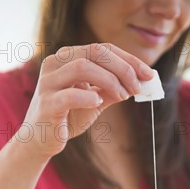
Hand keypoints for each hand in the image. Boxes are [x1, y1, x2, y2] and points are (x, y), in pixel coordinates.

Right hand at [19, 43, 153, 157]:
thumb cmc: (68, 116)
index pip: (102, 49)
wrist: (41, 140)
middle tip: (138, 86)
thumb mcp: (95, 100)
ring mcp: (49, 82)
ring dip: (109, 80)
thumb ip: (113, 89)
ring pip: (82, 67)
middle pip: (95, 52)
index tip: (149, 74)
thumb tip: (139, 83)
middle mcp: (55, 63)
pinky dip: (88, 97)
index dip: (129, 59)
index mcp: (67, 58)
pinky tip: (98, 102)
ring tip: (122, 96)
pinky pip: (69, 95)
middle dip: (122, 68)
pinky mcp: (47, 104)